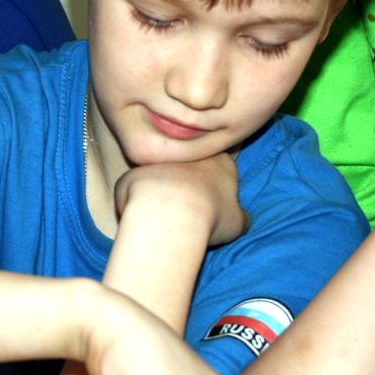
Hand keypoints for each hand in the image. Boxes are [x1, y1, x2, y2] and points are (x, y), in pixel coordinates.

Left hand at [114, 154, 248, 246]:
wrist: (170, 212)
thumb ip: (240, 216)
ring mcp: (158, 160)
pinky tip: (144, 218)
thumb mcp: (237, 222)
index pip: (219, 166)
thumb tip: (241, 219)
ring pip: (160, 175)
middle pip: (187, 166)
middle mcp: (187, 153)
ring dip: (161, 191)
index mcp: (218, 159)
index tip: (210, 204)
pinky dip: (138, 201)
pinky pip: (136, 188)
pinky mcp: (133, 172)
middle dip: (186, 184)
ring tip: (164, 217)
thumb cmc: (210, 216)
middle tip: (186, 210)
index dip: (214, 185)